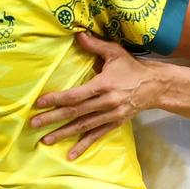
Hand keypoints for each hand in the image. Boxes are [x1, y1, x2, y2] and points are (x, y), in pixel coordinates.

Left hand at [31, 32, 162, 159]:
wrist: (156, 86)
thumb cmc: (131, 67)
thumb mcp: (115, 52)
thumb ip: (95, 44)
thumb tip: (77, 33)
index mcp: (104, 85)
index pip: (76, 95)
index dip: (57, 99)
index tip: (40, 103)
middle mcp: (106, 103)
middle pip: (76, 113)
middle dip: (53, 118)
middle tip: (34, 123)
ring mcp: (111, 116)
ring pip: (83, 127)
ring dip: (63, 134)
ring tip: (45, 140)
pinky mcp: (115, 124)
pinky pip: (97, 136)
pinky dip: (83, 146)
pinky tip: (70, 155)